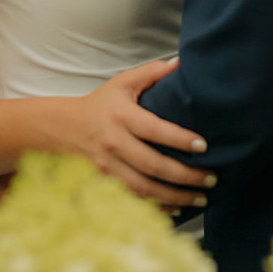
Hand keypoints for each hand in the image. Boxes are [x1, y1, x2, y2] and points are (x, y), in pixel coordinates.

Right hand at [66, 55, 214, 209]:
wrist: (61, 129)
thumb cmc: (99, 105)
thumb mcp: (122, 83)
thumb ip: (151, 73)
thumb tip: (180, 62)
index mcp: (121, 116)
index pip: (154, 130)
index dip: (179, 139)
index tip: (203, 146)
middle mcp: (114, 144)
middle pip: (153, 165)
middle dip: (185, 176)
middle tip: (212, 178)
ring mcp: (107, 168)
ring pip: (144, 189)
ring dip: (174, 197)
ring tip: (201, 198)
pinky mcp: (104, 184)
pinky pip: (133, 201)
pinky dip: (155, 208)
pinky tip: (176, 209)